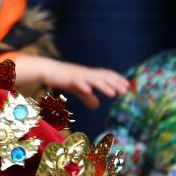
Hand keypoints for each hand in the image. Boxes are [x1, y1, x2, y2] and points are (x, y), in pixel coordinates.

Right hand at [13, 55, 128, 108]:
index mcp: (89, 75)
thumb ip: (87, 97)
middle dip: (115, 84)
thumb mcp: (77, 89)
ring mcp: (78, 75)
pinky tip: (89, 90)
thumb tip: (97, 106)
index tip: (128, 85)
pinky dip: (83, 86)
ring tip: (113, 93)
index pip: (107, 75)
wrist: (47, 70)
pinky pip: (77, 82)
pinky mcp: (68, 78)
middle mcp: (86, 74)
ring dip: (104, 86)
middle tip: (126, 91)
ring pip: (93, 80)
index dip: (118, 80)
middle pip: (104, 78)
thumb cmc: (63, 78)